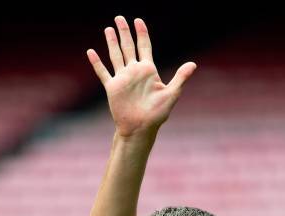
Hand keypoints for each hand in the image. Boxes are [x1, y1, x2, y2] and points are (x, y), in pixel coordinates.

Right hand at [86, 16, 196, 137]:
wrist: (140, 128)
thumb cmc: (157, 114)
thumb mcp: (171, 94)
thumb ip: (180, 78)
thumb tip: (193, 64)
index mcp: (148, 70)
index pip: (144, 46)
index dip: (142, 33)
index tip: (138, 20)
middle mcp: (134, 72)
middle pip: (128, 47)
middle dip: (124, 32)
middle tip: (119, 17)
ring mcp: (123, 79)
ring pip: (116, 55)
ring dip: (112, 42)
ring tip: (108, 29)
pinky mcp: (112, 88)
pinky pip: (103, 72)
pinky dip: (97, 62)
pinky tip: (90, 52)